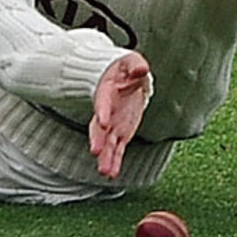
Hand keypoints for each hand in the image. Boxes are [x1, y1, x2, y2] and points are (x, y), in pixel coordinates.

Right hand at [89, 52, 151, 178]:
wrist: (124, 79)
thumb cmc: (126, 69)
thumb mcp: (132, 62)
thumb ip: (136, 65)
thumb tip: (141, 69)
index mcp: (106, 92)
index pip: (103, 103)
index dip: (103, 112)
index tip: (102, 122)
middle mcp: (106, 111)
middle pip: (99, 127)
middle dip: (98, 139)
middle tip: (96, 152)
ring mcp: (112, 124)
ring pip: (107, 143)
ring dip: (106, 157)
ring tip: (105, 172)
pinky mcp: (119, 133)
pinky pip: (116, 150)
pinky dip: (114, 161)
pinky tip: (111, 174)